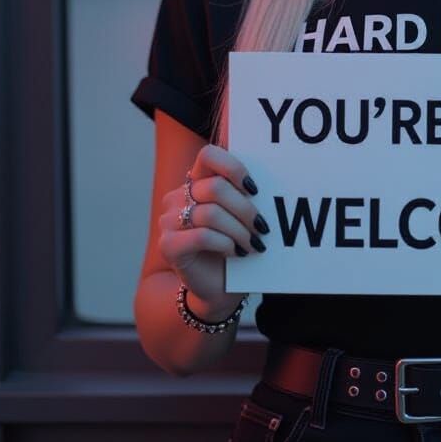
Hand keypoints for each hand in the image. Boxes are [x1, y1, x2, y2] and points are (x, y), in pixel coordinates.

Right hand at [158, 144, 268, 310]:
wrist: (220, 287)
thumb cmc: (235, 245)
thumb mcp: (243, 215)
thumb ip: (247, 193)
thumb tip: (272, 175)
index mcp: (197, 181)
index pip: (208, 155)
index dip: (233, 167)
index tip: (254, 189)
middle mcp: (179, 196)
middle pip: (216, 188)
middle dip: (246, 209)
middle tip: (262, 227)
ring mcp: (169, 220)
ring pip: (210, 213)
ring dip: (239, 230)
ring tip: (254, 243)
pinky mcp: (168, 244)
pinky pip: (201, 236)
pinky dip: (225, 243)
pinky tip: (236, 252)